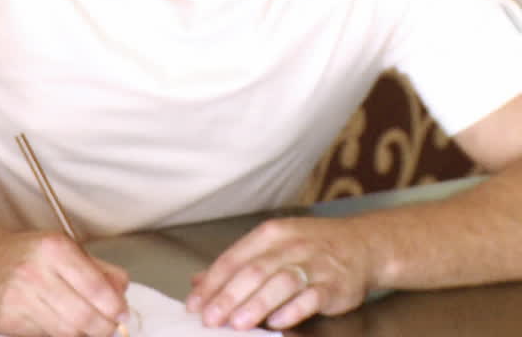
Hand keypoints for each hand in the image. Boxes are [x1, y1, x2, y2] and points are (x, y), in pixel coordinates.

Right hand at [0, 230, 129, 336]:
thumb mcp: (68, 250)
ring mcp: (17, 297)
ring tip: (83, 325)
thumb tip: (122, 296)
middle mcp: (33, 271)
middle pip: (84, 316)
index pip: (97, 288)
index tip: (121, 314)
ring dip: (82, 334)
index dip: (116, 308)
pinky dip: (55, 335)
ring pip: (66, 332)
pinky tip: (54, 321)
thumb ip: (101, 271)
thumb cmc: (31, 256)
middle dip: (103, 328)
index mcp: (54, 248)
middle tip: (108, 327)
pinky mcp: (6, 319)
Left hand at [186, 216, 373, 330]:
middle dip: (228, 296)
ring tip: (237, 323)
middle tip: (210, 318)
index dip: (212, 283)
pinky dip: (293, 310)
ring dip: (257, 304)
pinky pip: (312, 298)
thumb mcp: (272, 246)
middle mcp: (290, 246)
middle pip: (254, 271)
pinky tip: (277, 323)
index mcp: (269, 235)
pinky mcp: (335, 285)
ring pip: (280, 283)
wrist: (363, 245)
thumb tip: (198, 282)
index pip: (233, 259)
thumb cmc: (310, 247)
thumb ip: (237, 265)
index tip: (195, 304)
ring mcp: (314, 265)